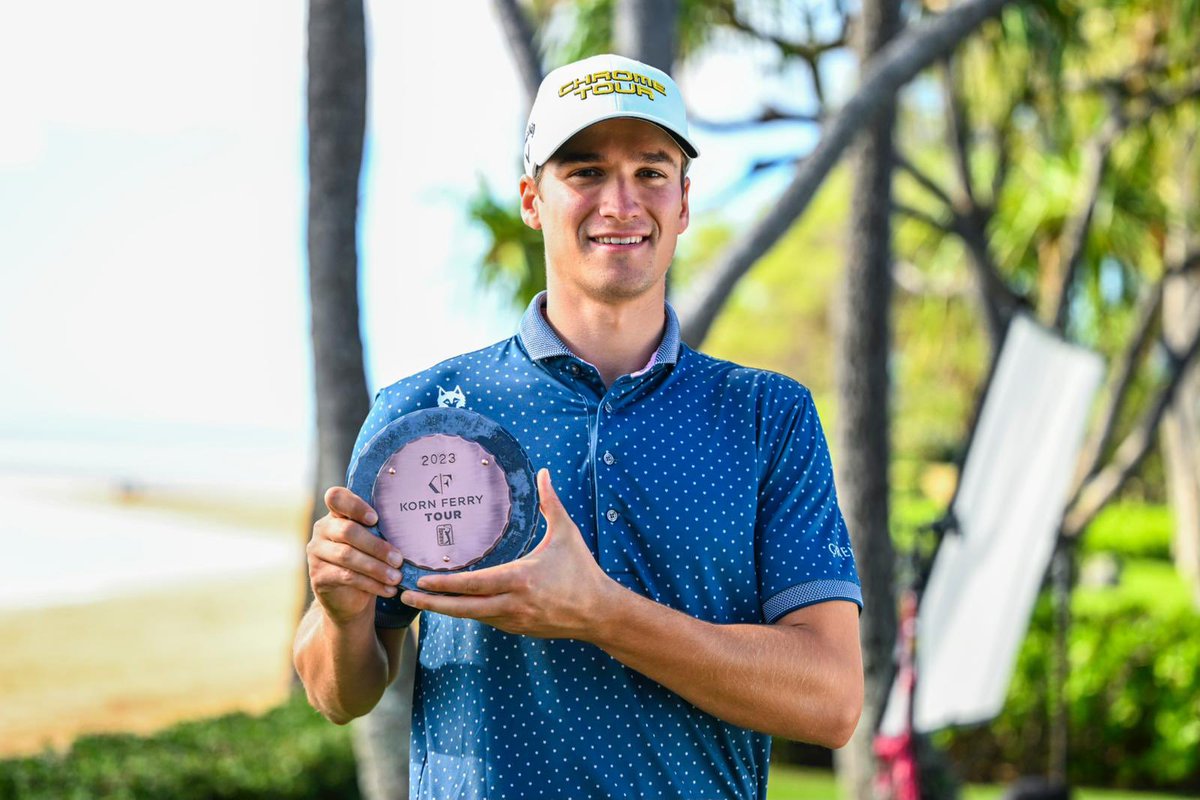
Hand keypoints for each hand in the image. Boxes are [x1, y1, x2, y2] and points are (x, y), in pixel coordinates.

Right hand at [307, 486, 404, 625]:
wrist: (349, 598)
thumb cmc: (367, 561)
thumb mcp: (373, 543)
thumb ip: (380, 531)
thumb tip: (411, 530)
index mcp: (337, 514)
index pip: (336, 497)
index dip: (354, 505)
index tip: (375, 518)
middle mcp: (322, 529)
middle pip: (347, 530)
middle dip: (377, 546)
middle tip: (399, 559)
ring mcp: (316, 552)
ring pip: (347, 555)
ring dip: (376, 567)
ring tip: (397, 577)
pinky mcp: (318, 575)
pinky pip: (346, 576)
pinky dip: (371, 583)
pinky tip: (388, 589)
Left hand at [400, 469, 619, 639]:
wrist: (599, 612)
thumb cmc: (582, 571)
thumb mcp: (566, 533)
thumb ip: (551, 502)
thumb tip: (543, 472)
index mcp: (520, 579)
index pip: (473, 584)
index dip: (445, 584)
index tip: (421, 580)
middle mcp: (512, 603)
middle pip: (462, 608)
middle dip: (432, 602)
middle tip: (405, 594)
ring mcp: (514, 620)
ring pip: (472, 617)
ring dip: (446, 609)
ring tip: (422, 600)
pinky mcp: (518, 628)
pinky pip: (487, 620)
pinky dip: (468, 612)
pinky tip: (455, 604)